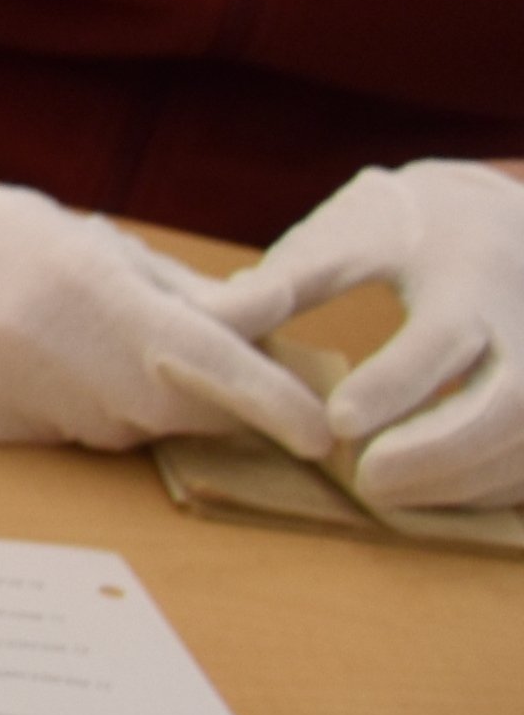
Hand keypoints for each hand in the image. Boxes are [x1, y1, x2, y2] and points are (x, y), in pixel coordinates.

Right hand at [0, 183, 336, 456]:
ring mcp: (17, 395)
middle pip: (180, 409)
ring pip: (130, 428)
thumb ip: (193, 297)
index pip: (208, 361)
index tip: (321, 432)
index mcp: (95, 293)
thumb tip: (277, 321)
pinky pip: (78, 439)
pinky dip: (89, 414)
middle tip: (200, 365)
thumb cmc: (25, 244)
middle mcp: (58, 351)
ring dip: (142, 403)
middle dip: (210, 398)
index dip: (272, 400)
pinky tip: (53, 370)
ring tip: (95, 348)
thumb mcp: (112, 251)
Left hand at [213, 162, 523, 508]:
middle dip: (440, 451)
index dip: (395, 385)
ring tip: (383, 495)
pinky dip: (486, 486)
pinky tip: (429, 494)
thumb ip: (293, 278)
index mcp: (468, 278)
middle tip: (367, 482)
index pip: (440, 339)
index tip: (339, 421)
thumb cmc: (411, 228)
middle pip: (508, 405)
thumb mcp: (354, 230)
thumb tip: (219, 317)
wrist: (504, 219)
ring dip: (460, 479)